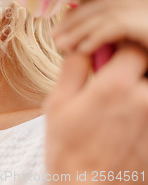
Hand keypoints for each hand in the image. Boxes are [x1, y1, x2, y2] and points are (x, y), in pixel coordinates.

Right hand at [45, 44, 147, 183]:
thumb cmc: (68, 148)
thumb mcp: (57, 103)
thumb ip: (72, 69)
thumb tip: (81, 50)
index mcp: (116, 87)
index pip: (131, 48)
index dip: (118, 47)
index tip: (106, 54)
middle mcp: (144, 100)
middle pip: (146, 67)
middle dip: (129, 68)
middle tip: (109, 78)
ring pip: (147, 90)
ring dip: (134, 89)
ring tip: (113, 105)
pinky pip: (147, 111)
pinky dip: (137, 109)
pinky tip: (119, 124)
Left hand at [53, 0, 147, 53]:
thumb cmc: (145, 57)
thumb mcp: (129, 38)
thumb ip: (106, 26)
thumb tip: (70, 17)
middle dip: (74, 16)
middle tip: (54, 33)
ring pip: (106, 11)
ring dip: (78, 29)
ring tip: (61, 45)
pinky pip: (116, 25)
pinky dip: (95, 37)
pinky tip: (82, 50)